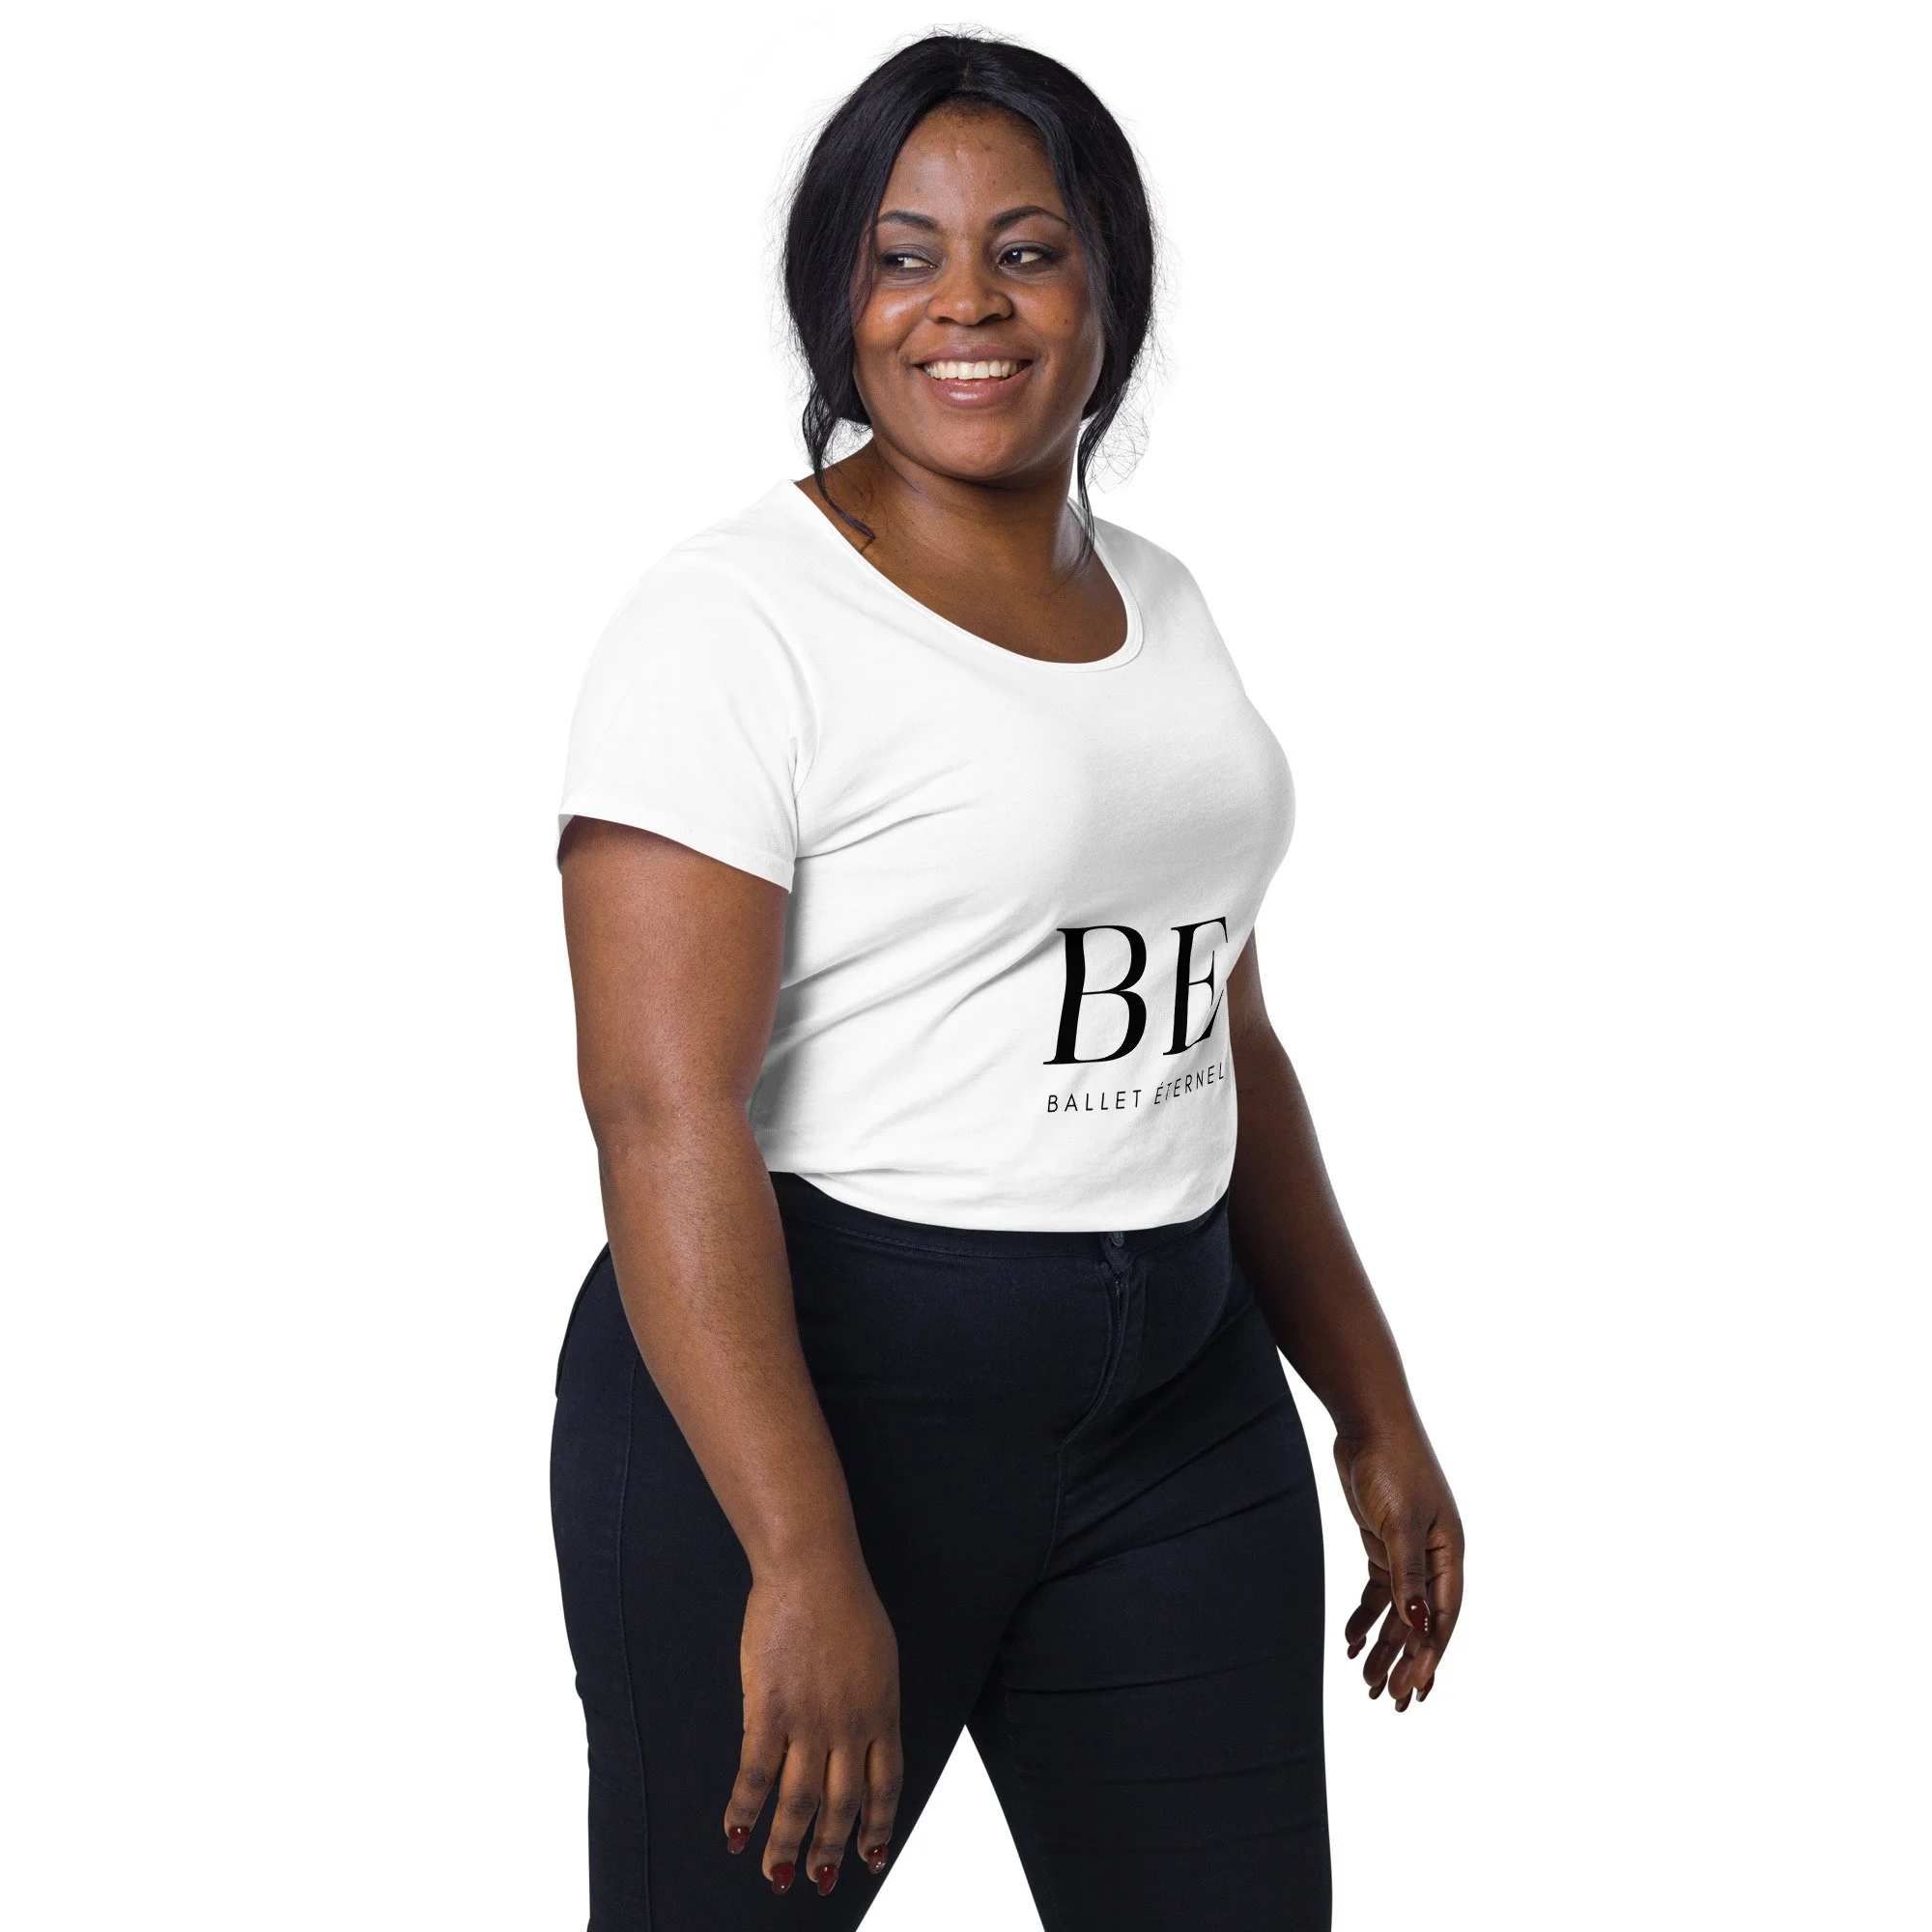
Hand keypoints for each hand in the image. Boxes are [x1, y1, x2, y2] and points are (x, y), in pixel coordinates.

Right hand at [723, 1555, 903, 1895]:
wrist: (812, 1569)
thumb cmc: (846, 1602)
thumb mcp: (879, 1657)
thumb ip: (873, 1702)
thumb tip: (863, 1737)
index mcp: (883, 1711)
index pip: (885, 1785)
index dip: (878, 1827)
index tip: (871, 1857)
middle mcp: (850, 1725)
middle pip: (841, 1803)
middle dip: (830, 1849)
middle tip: (816, 1880)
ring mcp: (810, 1720)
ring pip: (799, 1801)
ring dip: (787, 1844)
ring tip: (777, 1875)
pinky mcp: (769, 1709)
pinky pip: (756, 1773)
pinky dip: (744, 1809)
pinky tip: (734, 1833)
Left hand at [1333, 1426, 1463, 1710]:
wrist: (1368, 1422)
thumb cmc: (1393, 1465)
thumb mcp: (1401, 1523)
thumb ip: (1407, 1575)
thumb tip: (1419, 1626)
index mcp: (1450, 1555)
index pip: (1442, 1618)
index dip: (1429, 1656)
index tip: (1413, 1690)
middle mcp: (1434, 1558)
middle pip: (1422, 1622)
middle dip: (1408, 1662)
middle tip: (1393, 1703)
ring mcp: (1408, 1551)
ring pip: (1398, 1611)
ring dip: (1385, 1646)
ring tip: (1368, 1684)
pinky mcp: (1383, 1542)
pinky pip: (1378, 1591)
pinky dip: (1366, 1617)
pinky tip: (1351, 1642)